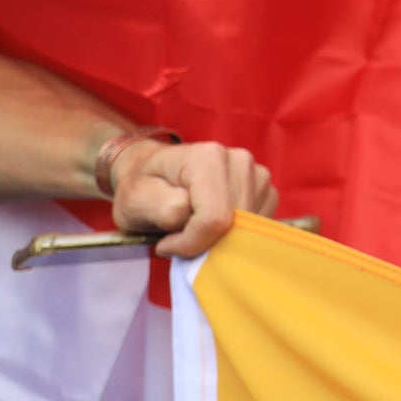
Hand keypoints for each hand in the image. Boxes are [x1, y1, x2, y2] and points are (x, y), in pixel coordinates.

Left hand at [112, 138, 275, 259]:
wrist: (154, 172)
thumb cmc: (143, 187)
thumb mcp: (134, 199)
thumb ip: (162, 208)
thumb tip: (189, 216)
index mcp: (208, 158)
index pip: (214, 219)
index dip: (189, 243)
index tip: (166, 243)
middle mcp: (240, 160)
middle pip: (234, 225)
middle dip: (206, 241)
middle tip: (179, 234)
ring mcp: (257, 174)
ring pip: (249, 228)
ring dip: (221, 238)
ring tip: (194, 225)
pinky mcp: (266, 190)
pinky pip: (258, 226)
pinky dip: (236, 234)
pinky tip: (214, 223)